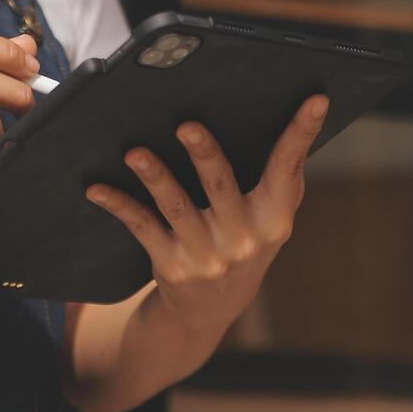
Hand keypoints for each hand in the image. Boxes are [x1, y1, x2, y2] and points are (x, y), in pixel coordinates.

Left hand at [84, 95, 328, 335]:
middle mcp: (243, 238)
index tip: (316, 100)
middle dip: (204, 154)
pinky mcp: (171, 265)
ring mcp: (206, 255)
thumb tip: (298, 117)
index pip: (288, 169)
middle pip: (222, 185)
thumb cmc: (243, 245)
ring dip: (155, 177)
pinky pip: (142, 227)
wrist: (209, 311)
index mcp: (273, 219)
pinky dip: (118, 206)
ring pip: (176, 206)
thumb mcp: (271, 220)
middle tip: (187, 125)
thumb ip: (283, 179)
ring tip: (135, 153)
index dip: (302, 134)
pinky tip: (97, 189)